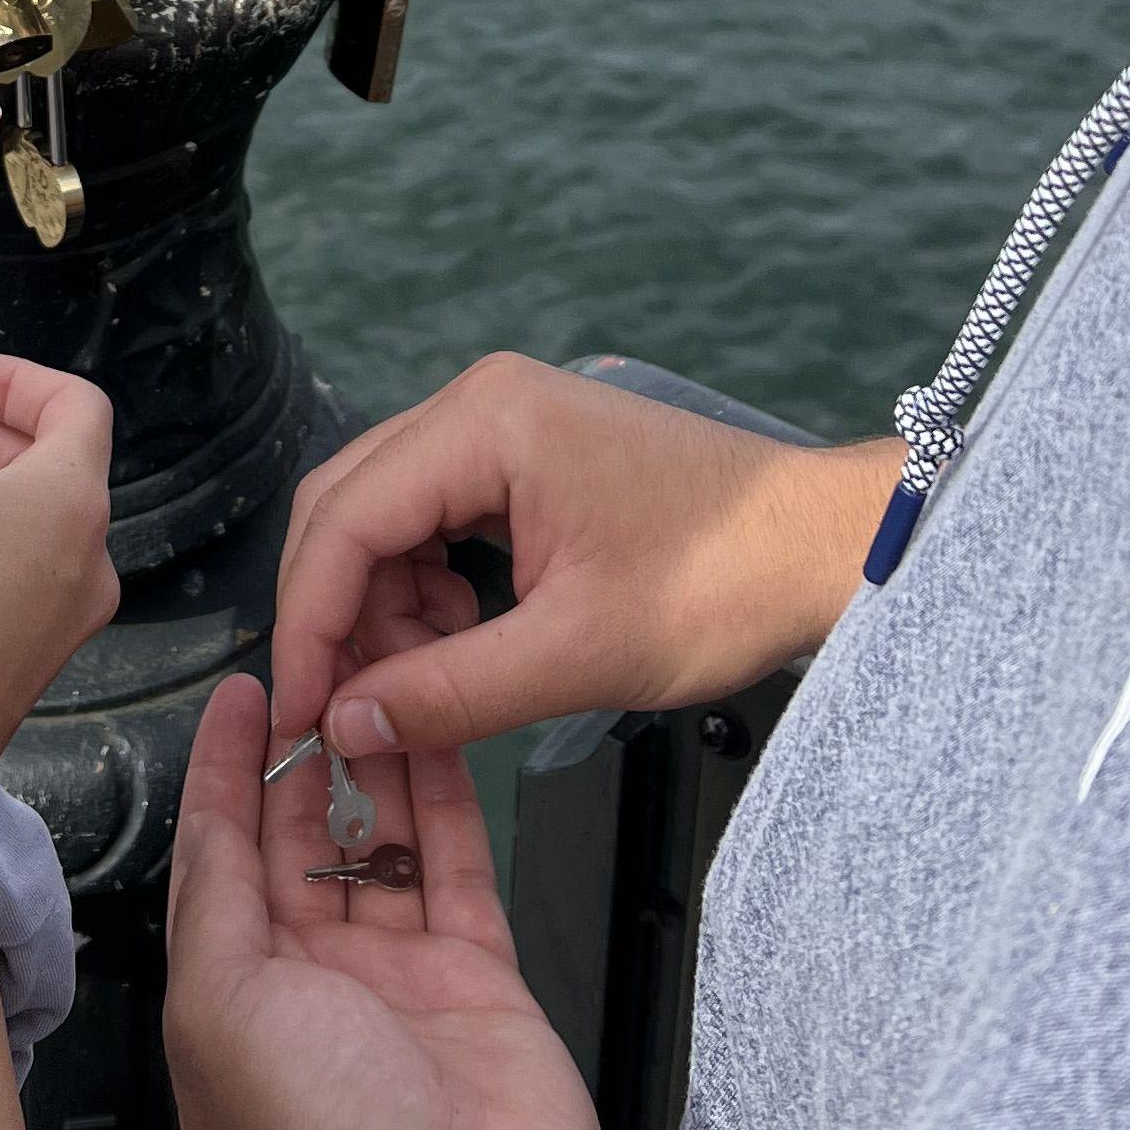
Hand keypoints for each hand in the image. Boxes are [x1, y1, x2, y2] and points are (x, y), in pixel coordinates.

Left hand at [163, 653, 612, 1129]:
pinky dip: (448, 802)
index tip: (233, 692)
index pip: (217, 862)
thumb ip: (214, 902)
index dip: (220, 774)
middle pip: (298, 847)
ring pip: (381, 850)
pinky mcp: (476, 978)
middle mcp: (308, 989)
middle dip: (297, 760)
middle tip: (315, 665)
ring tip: (375, 681)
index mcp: (229, 1005)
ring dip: (374, 769)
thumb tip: (208, 824)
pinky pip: (456, 869)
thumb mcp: (222, 1009)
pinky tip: (441, 735)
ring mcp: (397, 982)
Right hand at [269, 355, 898, 773]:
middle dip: (338, 615)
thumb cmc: (722, 584)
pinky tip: (459, 645)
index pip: (344, 520)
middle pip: (350, 506)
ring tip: (419, 687)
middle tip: (344, 713)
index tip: (304, 715)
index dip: (310, 624)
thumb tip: (345, 727)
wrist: (824, 547)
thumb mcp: (577, 654)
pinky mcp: (526, 454)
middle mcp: (480, 402)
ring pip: (386, 517)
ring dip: (384, 608)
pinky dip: (427, 590)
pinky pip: (435, 518)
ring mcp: (504, 422)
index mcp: (485, 423)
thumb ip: (447, 691)